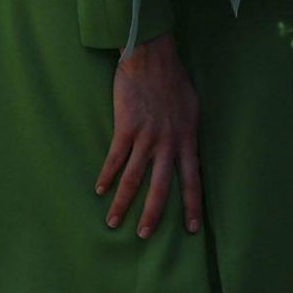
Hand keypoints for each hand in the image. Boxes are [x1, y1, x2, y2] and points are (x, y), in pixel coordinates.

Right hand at [96, 33, 200, 238]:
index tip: (192, 229)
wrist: (151, 57)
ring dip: (122, 202)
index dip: (193, 205)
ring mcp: (146, 137)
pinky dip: (106, 176)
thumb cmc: (173, 79)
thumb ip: (188, 132)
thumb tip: (189, 149)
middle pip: (160, 188)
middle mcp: (168, 144)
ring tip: (114, 221)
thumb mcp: (192, 108)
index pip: (192, 180)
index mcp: (187, 140)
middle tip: (144, 235)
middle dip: (153, 215)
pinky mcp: (126, 128)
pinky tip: (100, 189)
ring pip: (133, 179)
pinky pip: (115, 158)